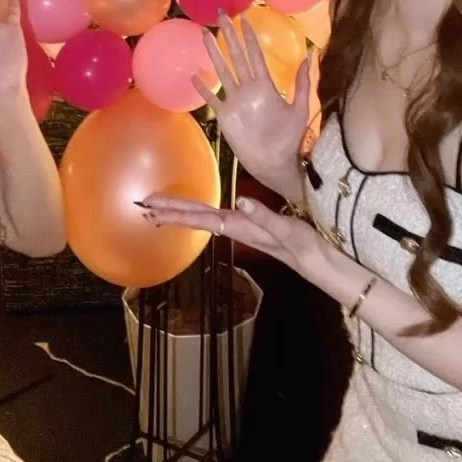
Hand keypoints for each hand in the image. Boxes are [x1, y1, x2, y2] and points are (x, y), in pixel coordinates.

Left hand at [140, 194, 324, 280]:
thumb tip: (240, 198)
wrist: (318, 262)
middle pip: (195, 217)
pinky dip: (200, 213)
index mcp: (238, 226)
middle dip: (169, 210)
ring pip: (203, 218)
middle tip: (143, 204)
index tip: (150, 208)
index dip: (174, 211)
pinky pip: (217, 217)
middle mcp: (235, 227)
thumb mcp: (286, 230)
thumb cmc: (304, 246)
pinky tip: (196, 211)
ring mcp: (241, 228)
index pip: (199, 218)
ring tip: (159, 208)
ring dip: (180, 212)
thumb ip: (264, 216)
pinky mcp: (249, 226)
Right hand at [197, 13, 310, 189]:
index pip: (255, 55)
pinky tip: (194, 75)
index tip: (244, 18)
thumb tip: (310, 55)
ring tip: (205, 35)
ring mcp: (235, 101)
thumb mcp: (300, 107)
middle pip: (236, 57)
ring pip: (222, 71)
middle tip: (222, 15)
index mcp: (265, 85)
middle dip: (229, 36)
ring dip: (214, 53)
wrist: (275, 163)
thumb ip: (302, 82)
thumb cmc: (289, 137)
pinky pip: (212, 98)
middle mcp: (248, 89)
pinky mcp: (225, 116)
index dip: (250, 37)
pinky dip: (203, 88)